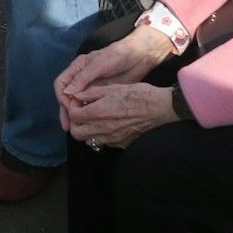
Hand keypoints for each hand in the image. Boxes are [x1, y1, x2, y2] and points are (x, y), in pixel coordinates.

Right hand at [55, 25, 172, 123]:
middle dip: (65, 111)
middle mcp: (81, 79)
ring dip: (75, 116)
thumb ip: (83, 78)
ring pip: (77, 103)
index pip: (61, 84)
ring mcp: (91, 88)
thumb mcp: (99, 65)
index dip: (62, 96)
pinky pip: (89, 106)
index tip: (68, 108)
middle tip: (67, 126)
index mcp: (77, 68)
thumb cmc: (117, 56)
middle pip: (67, 96)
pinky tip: (88, 125)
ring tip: (75, 129)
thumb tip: (67, 93)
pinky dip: (87, 115)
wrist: (139, 58)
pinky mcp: (101, 95)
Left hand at [63, 82, 179, 149]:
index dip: (72, 108)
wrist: (160, 108)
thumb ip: (93, 92)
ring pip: (89, 141)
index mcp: (99, 112)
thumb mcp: (114, 87)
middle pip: (76, 133)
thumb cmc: (139, 94)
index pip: (73, 116)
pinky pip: (103, 143)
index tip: (79, 101)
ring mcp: (112, 139)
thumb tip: (77, 94)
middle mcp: (103, 129)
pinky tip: (108, 125)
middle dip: (75, 123)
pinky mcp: (121, 144)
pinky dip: (100, 136)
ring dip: (87, 131)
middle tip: (83, 112)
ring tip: (95, 119)